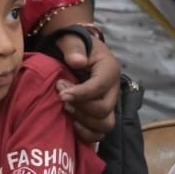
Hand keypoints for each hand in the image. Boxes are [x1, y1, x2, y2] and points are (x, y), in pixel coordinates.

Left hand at [52, 29, 119, 143]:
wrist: (75, 52)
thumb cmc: (73, 45)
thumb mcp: (72, 39)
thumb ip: (74, 48)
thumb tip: (77, 61)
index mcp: (110, 68)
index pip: (99, 87)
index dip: (80, 94)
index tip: (61, 94)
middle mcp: (114, 88)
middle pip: (104, 108)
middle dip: (80, 106)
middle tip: (61, 96)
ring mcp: (110, 103)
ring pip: (105, 124)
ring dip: (83, 120)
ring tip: (66, 108)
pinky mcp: (103, 114)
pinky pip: (101, 133)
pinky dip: (87, 134)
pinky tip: (72, 124)